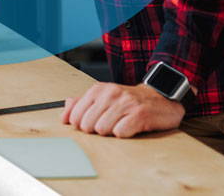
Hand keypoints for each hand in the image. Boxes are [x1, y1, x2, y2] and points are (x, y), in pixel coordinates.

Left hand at [61, 83, 186, 138]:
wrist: (159, 98)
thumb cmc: (128, 101)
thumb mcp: (103, 97)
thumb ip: (81, 104)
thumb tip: (64, 114)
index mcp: (98, 89)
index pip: (76, 115)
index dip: (81, 125)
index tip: (91, 124)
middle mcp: (111, 93)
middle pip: (88, 125)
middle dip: (96, 130)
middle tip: (109, 124)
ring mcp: (125, 103)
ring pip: (102, 129)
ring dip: (111, 132)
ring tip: (120, 124)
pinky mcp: (139, 114)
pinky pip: (120, 133)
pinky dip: (124, 134)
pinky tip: (130, 127)